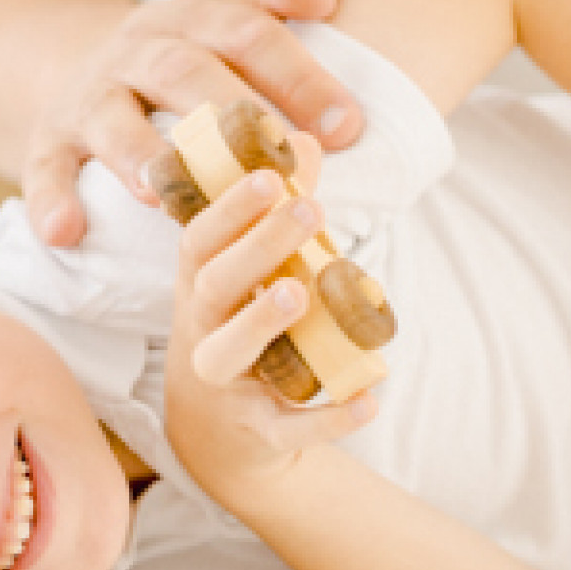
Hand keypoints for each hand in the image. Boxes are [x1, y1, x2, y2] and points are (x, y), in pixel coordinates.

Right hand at [23, 0, 361, 244]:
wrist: (76, 55)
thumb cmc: (190, 48)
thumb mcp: (232, 7)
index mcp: (191, 15)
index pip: (249, 33)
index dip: (298, 76)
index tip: (349, 127)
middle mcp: (136, 48)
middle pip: (181, 72)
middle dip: (231, 116)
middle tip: (280, 168)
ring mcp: (90, 93)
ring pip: (110, 117)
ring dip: (138, 155)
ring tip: (167, 197)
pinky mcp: (49, 138)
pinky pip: (43, 166)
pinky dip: (50, 199)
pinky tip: (66, 232)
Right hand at [161, 167, 380, 503]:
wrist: (218, 434)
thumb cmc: (241, 324)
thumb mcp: (253, 268)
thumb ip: (279, 206)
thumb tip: (301, 135)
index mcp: (200, 283)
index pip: (200, 238)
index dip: (229, 207)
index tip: (268, 175)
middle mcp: (201, 328)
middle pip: (215, 284)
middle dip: (258, 246)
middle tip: (308, 210)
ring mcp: (223, 382)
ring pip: (228, 352)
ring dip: (262, 319)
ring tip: (300, 290)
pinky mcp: (255, 431)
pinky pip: (286, 427)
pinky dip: (326, 419)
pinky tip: (370, 397)